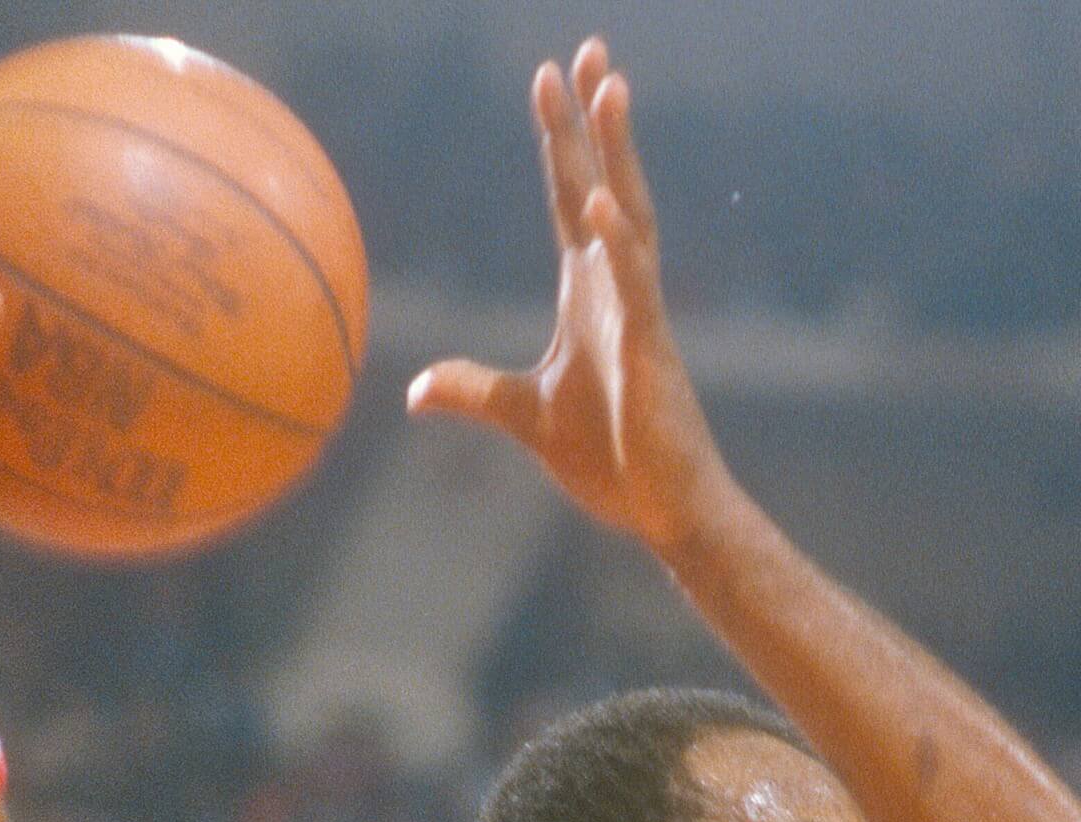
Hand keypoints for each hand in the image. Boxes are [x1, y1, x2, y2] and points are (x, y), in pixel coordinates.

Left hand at [407, 39, 732, 554]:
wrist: (665, 513)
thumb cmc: (612, 463)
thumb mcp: (524, 418)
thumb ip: (473, 392)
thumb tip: (414, 391)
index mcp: (590, 294)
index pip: (569, 200)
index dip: (559, 140)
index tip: (548, 76)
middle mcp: (619, 290)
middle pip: (605, 184)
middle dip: (594, 119)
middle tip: (588, 48)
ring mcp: (641, 317)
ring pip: (631, 217)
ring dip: (617, 154)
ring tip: (610, 89)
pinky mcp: (653, 356)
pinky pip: (637, 290)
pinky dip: (621, 246)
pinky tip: (602, 205)